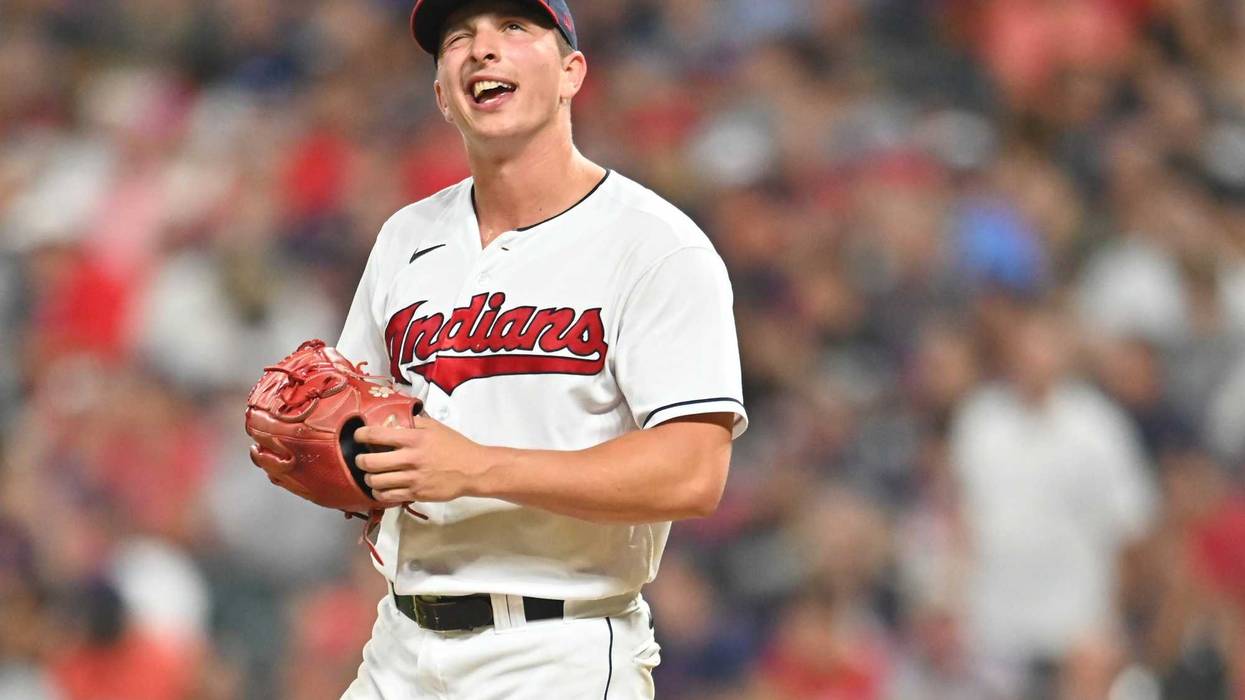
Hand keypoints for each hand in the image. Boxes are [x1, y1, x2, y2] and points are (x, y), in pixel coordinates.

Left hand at [353, 416, 492, 503]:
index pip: (377, 435)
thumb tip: (394, 420)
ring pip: (376, 482)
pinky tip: (381, 488)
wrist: (473, 470)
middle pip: (370, 462)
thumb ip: (414, 423)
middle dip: (360, 460)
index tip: (358, 435)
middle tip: (361, 458)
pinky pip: (388, 496)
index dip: (361, 435)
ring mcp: (412, 479)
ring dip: (368, 478)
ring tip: (370, 474)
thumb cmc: (455, 446)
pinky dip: (378, 493)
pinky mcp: (416, 494)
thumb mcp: (435, 427)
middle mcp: (410, 459)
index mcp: (414, 439)